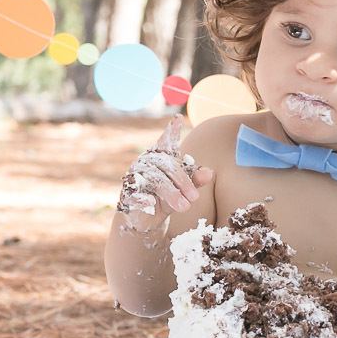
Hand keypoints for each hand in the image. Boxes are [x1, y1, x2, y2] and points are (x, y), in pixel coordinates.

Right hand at [117, 115, 212, 233]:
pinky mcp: (127, 194)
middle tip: (195, 197)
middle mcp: (146, 163)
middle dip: (183, 182)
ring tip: (185, 207)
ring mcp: (135, 177)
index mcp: (159, 158)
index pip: (166, 143)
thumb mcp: (181, 190)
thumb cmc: (164, 198)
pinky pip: (135, 194)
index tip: (179, 118)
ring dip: (171, 193)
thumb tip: (209, 172)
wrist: (144, 219)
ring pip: (155, 180)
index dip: (171, 131)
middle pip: (166, 166)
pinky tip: (152, 205)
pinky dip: (143, 199)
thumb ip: (194, 180)